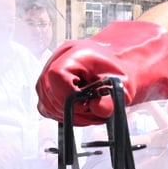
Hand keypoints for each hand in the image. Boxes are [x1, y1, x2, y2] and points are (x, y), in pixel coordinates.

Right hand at [36, 21, 167, 125]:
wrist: (117, 71)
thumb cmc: (118, 74)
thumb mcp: (121, 86)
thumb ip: (110, 99)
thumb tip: (98, 109)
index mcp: (74, 53)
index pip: (56, 76)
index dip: (69, 96)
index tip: (87, 105)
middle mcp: (57, 60)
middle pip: (49, 93)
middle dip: (73, 110)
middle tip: (94, 112)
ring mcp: (49, 73)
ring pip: (46, 103)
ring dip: (69, 115)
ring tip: (90, 112)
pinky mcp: (47, 88)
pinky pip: (46, 107)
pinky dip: (63, 115)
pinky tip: (80, 112)